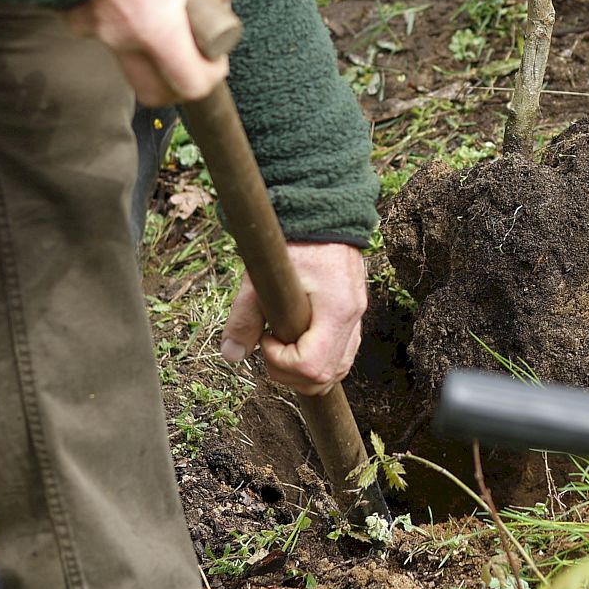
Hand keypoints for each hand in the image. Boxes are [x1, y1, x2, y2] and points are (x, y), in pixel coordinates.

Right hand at [63, 0, 239, 105]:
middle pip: (152, 91)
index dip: (211, 77)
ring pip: (125, 59)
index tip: (217, 60)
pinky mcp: (71, 13)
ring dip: (147, 47)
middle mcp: (119, 37)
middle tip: (191, 54)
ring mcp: (90, 28)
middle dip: (176, 80)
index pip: (189, 84)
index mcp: (155, 27)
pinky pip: (101, 31)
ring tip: (158, 5)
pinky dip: (119, 22)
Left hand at [223, 241, 368, 394]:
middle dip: (290, 374)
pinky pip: (342, 353)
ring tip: (282, 344)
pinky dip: (319, 359)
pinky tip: (297, 341)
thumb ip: (245, 317)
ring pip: (338, 370)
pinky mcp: (354, 315)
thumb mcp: (261, 277)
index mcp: (335, 310)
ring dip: (305, 371)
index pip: (311, 366)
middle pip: (326, 377)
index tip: (266, 338)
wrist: (322, 211)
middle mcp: (353, 318)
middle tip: (269, 346)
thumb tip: (231, 355)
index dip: (282, 363)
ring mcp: (357, 317)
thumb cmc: (293, 240)